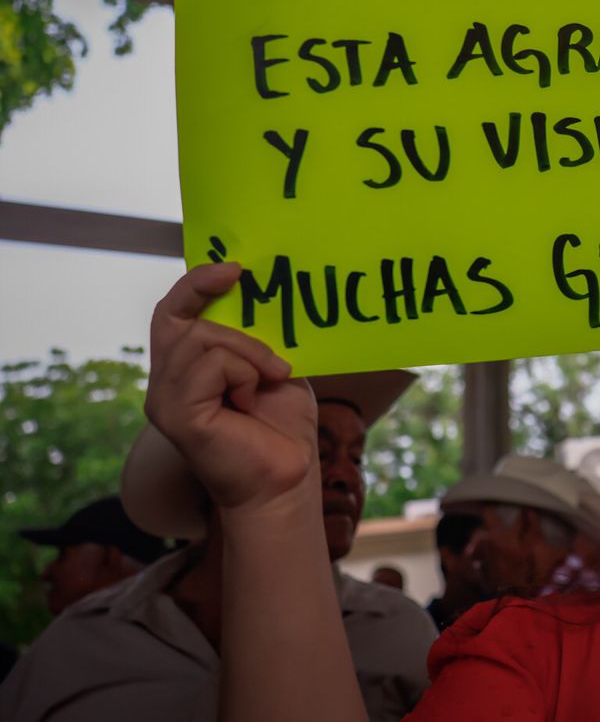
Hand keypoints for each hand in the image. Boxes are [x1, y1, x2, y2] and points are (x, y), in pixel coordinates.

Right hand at [146, 263, 316, 512]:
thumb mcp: (272, 368)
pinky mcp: (176, 415)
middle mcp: (166, 382)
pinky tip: (252, 400)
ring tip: (270, 382)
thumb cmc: (281, 428)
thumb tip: (260, 296)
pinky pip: (209, 366)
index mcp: (186, 369)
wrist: (287, 478)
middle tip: (276, 358)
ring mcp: (165, 399)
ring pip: (201, 340)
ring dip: (249, 354)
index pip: (172, 313)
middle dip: (236, 325)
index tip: (234, 268)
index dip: (195, 284)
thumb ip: (255, 338)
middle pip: (181, 319)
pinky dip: (243, 373)